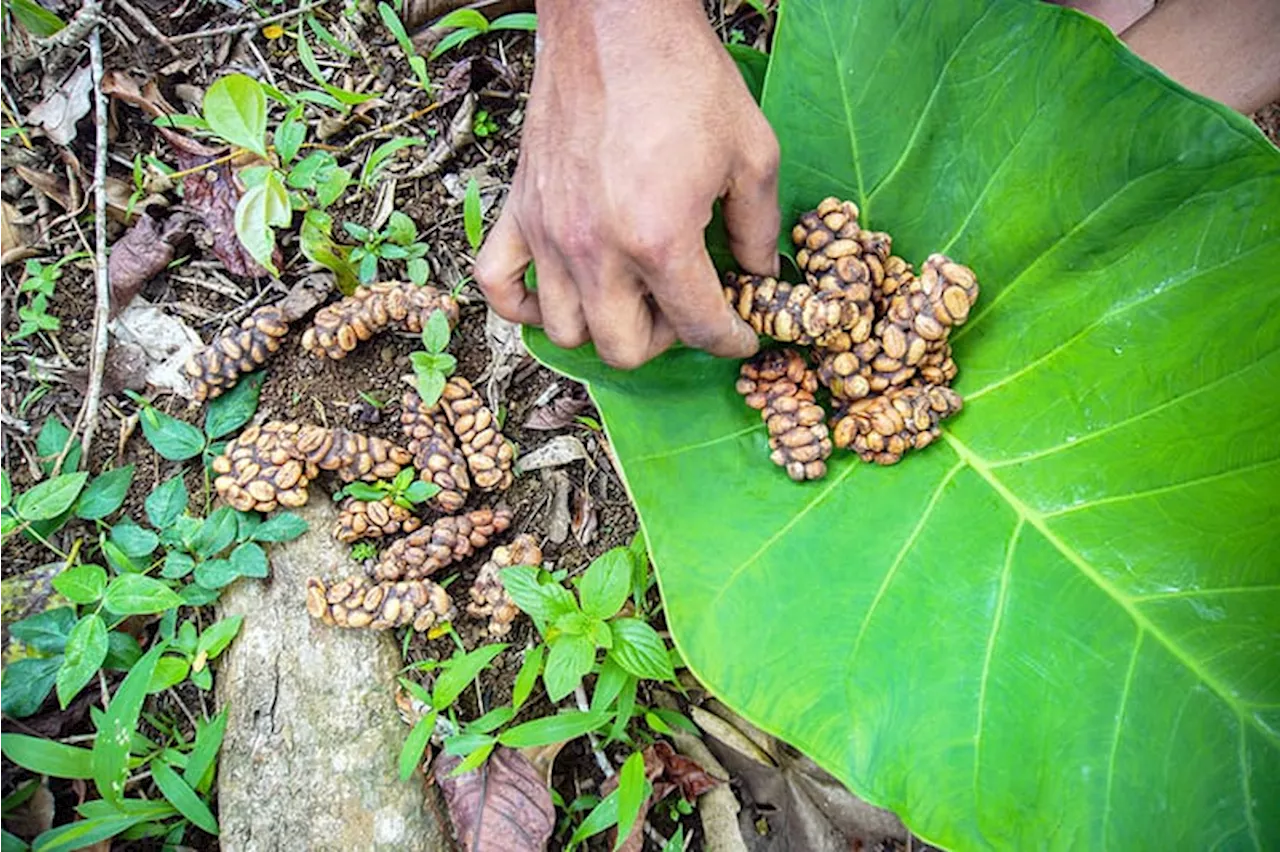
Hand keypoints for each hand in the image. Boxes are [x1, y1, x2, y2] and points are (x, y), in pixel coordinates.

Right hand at [474, 0, 779, 367]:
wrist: (615, 18)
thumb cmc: (686, 77)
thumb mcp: (753, 154)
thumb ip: (760, 229)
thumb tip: (760, 275)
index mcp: (660, 240)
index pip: (700, 327)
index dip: (732, 339)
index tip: (742, 333)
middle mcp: (596, 249)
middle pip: (625, 349)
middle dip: (667, 338)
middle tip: (686, 304)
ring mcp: (550, 233)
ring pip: (565, 332)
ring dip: (604, 327)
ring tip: (632, 295)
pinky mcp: (519, 210)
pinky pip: (498, 285)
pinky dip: (523, 305)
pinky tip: (559, 290)